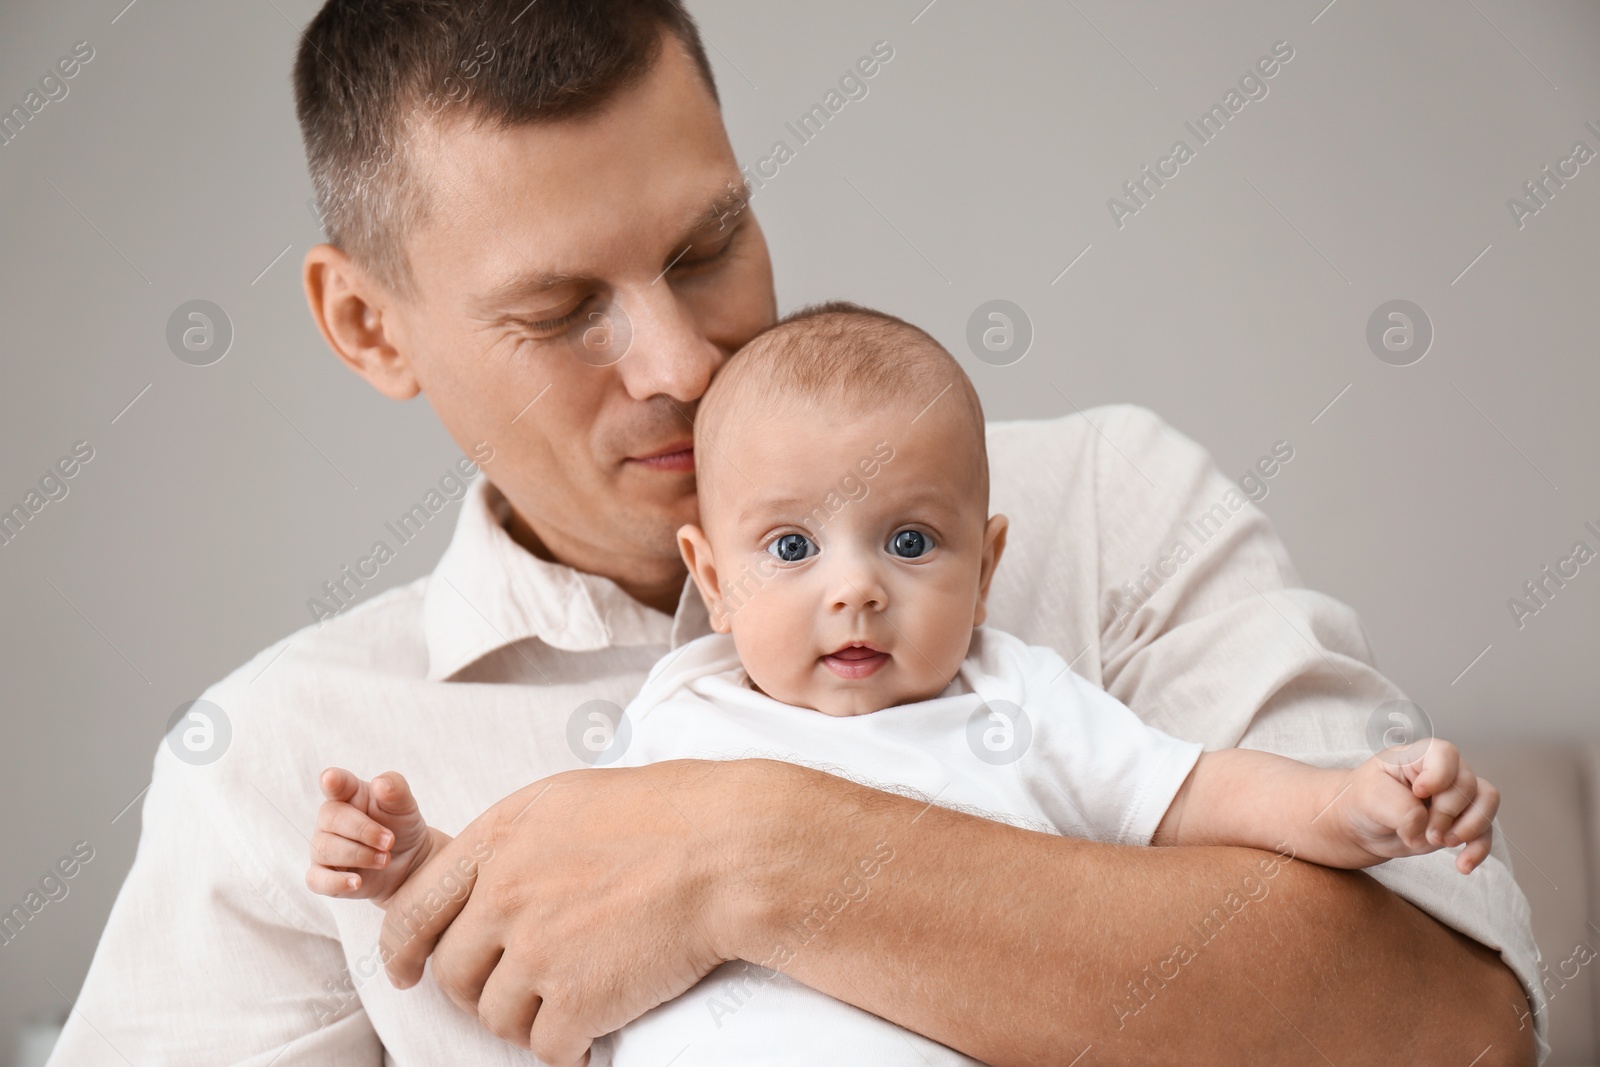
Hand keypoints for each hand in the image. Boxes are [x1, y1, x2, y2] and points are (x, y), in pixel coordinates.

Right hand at [305, 767, 441, 904]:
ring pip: (326, 849)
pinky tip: (357, 882)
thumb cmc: (401, 826)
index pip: (335, 783)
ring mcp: (323, 848)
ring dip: (361, 855)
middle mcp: (330, 819)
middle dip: (365, 831)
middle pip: (332, 819)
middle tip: (390, 841)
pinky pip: (316, 880)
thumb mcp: (405, 806)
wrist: (410, 862)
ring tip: (385, 859)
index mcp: (348, 794)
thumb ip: (395, 789)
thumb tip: (380, 783)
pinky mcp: (323, 876)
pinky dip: (336, 881)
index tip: (331, 779)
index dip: (332, 780)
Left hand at [379, 760, 754, 1066]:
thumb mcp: (570, 801)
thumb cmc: (670, 813)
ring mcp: (536, 950)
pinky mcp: (575, 1000)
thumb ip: (516, 842)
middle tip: (521, 987)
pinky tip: (594, 1030)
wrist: (729, 850)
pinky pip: (546, 1047)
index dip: (403, 948)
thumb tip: (489, 879)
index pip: (414, 907)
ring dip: (528, 1018)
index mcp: (498, 839)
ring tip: (571, 1002)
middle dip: (481, 987)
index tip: (408, 969)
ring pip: (496, 1016)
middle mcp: (503, 895)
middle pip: (454, 971)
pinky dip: (569, 1047)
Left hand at [1334, 740, 1498, 873]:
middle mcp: (1444, 772)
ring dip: (1470, 828)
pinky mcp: (1461, 823)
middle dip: (1447, 813)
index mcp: (1419, 756)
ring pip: (1486, 803)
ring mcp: (1456, 797)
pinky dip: (1477, 850)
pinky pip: (1485, 833)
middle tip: (1425, 831)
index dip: (1439, 776)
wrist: (1361, 826)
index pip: (1446, 754)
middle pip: (1467, 784)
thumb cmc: (1363, 800)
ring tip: (1442, 843)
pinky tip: (1462, 866)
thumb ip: (1402, 808)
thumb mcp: (1371, 797)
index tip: (1418, 793)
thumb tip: (1426, 826)